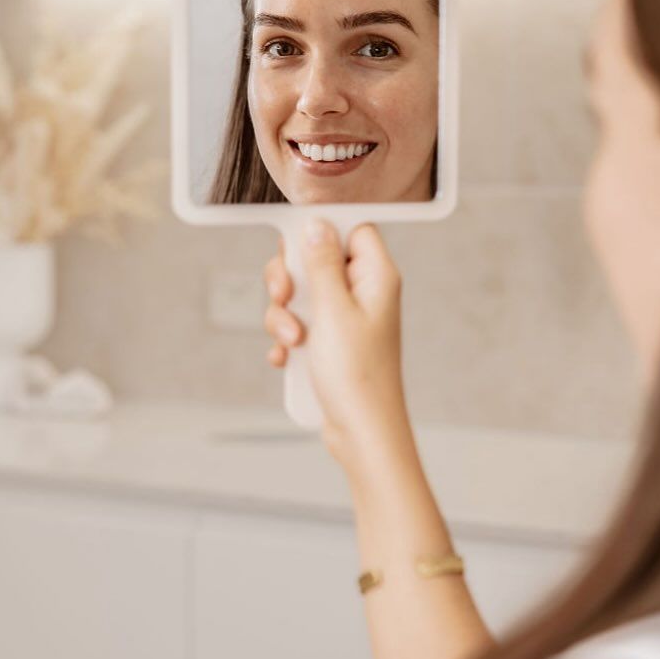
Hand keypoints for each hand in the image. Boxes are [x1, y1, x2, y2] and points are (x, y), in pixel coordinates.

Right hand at [263, 219, 409, 460]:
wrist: (362, 433)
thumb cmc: (357, 376)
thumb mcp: (333, 311)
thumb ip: (322, 264)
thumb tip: (316, 225)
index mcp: (375, 277)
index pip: (350, 229)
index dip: (319, 233)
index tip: (295, 249)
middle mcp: (363, 293)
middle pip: (316, 259)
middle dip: (290, 279)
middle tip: (284, 297)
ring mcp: (345, 320)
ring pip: (301, 295)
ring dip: (284, 315)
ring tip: (292, 340)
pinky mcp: (330, 344)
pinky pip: (299, 325)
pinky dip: (288, 339)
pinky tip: (287, 359)